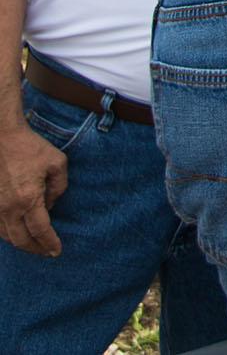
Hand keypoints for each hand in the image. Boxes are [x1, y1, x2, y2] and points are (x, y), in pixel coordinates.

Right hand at [0, 123, 66, 255]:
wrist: (2, 137)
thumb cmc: (30, 147)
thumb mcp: (57, 163)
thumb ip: (59, 187)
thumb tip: (51, 205)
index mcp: (28, 199)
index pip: (40, 231)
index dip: (50, 243)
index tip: (57, 251)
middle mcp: (8, 208)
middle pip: (21, 240)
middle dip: (36, 249)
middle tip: (47, 251)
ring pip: (6, 236)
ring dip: (21, 242)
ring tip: (34, 243)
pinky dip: (8, 233)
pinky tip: (18, 231)